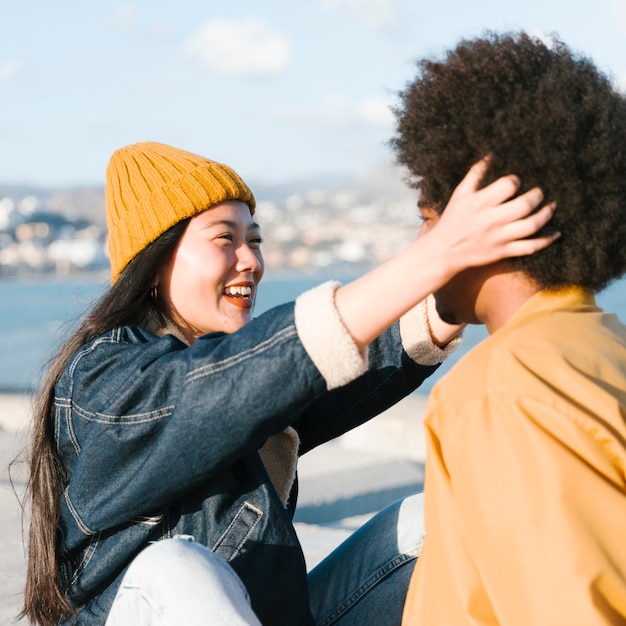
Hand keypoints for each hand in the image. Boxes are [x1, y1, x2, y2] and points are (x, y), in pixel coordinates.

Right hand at [429, 158, 558, 275]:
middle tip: (540, 192)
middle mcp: (491, 220)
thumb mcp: (460, 194)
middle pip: (525, 205)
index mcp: (480, 203)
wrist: (443, 251)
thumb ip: (475, 173)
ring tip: (552, 206)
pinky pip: (529, 247)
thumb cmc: (452, 219)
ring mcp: (498, 237)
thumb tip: (491, 154)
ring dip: (546, 214)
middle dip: (538, 196)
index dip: (516, 181)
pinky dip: (546, 241)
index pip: (508, 185)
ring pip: (531, 225)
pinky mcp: (502, 252)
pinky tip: (556, 233)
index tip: (516, 182)